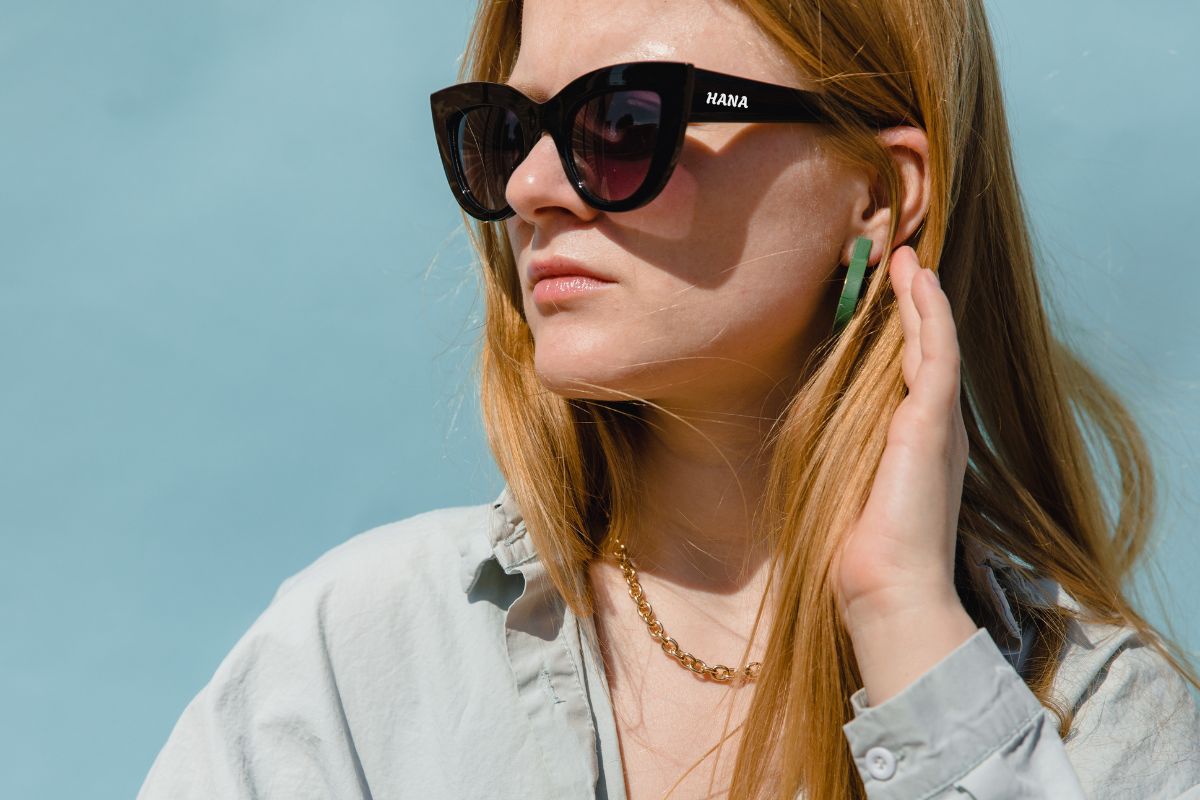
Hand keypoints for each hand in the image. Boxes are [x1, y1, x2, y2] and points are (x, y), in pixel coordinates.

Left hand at [830, 244, 978, 704]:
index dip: (905, 335)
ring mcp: (941, 424)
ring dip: (923, 298)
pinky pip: (938, 353)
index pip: (912, 377)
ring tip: (911, 257)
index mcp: (916, 447)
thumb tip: (804, 451)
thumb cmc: (860, 557)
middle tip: (907, 261)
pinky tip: (920, 280)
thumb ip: (840, 465)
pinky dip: (930, 314)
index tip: (889, 299)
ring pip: (935, 343)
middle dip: (916, 306)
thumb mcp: (843, 496)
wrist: (889, 591)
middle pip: (927, 352)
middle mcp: (936, 430)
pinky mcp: (935, 422)